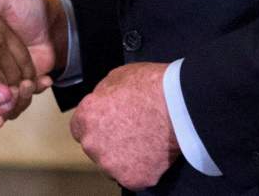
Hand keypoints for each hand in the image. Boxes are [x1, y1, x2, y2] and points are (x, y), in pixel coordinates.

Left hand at [69, 63, 179, 190]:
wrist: (179, 105)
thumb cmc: (151, 87)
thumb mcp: (116, 77)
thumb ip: (102, 95)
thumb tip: (101, 101)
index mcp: (86, 118)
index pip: (79, 128)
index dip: (95, 124)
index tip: (107, 123)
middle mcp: (93, 144)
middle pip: (95, 147)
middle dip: (109, 141)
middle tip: (131, 130)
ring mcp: (111, 165)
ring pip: (113, 165)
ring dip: (124, 157)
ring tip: (144, 140)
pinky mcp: (132, 179)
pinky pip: (134, 177)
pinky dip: (142, 168)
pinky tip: (152, 152)